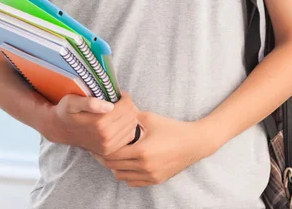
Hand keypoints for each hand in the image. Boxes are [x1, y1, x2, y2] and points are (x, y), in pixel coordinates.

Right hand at [43, 90, 138, 154]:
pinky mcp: (109, 151)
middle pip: (132, 115)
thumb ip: (90, 103)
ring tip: (119, 110)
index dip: (125, 97)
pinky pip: (129, 137)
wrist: (59, 130)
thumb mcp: (72, 102)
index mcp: (99, 123)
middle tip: (119, 101)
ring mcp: (108, 146)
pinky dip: (128, 127)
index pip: (127, 106)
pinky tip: (119, 121)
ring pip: (133, 125)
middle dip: (128, 105)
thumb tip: (109, 107)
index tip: (119, 94)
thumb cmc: (67, 111)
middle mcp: (105, 137)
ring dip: (129, 115)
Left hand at [90, 111, 204, 186]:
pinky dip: (126, 173)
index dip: (102, 149)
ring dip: (115, 166)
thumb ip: (130, 116)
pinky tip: (127, 162)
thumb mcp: (150, 118)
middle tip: (100, 148)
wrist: (194, 143)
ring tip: (114, 154)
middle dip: (105, 157)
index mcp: (142, 151)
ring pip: (121, 176)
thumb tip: (114, 110)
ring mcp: (150, 176)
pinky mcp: (155, 180)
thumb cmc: (172, 128)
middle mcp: (144, 167)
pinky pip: (132, 182)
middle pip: (114, 167)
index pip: (112, 154)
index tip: (97, 142)